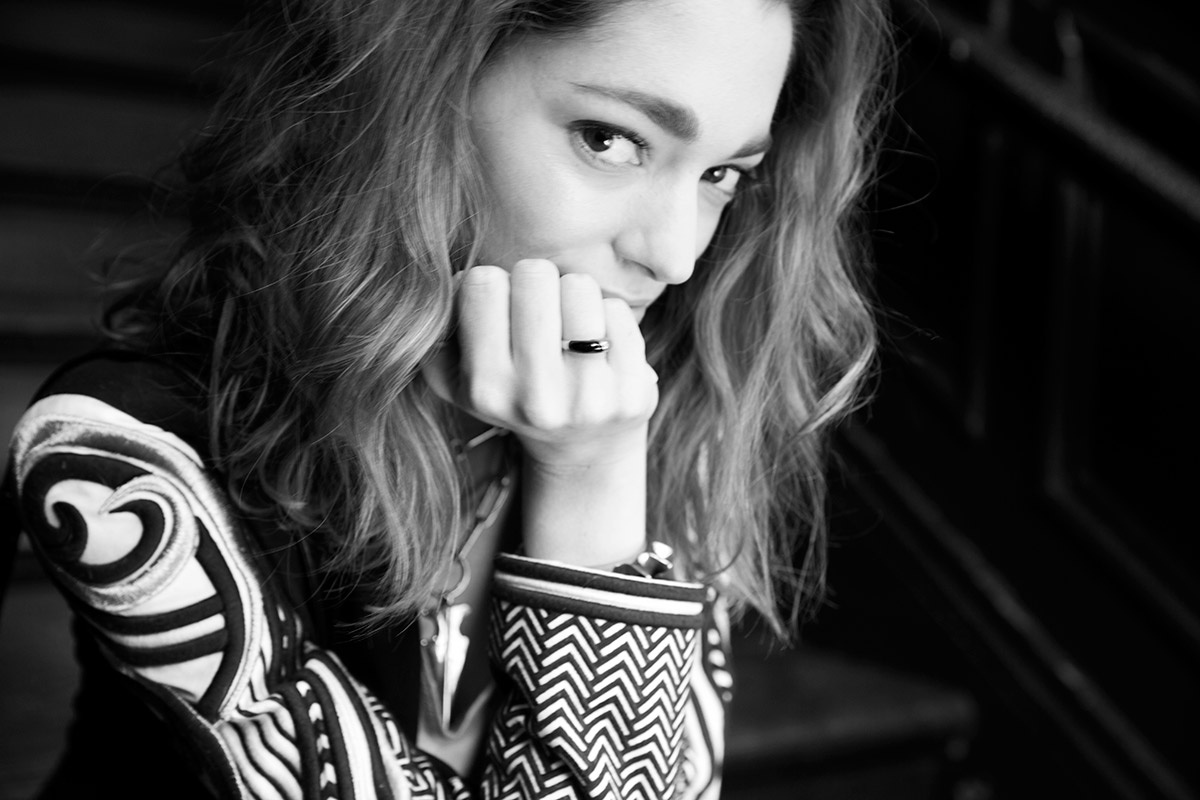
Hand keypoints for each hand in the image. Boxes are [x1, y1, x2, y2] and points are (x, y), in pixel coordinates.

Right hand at [424, 259, 658, 469]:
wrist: (582, 447)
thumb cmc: (515, 393)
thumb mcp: (457, 375)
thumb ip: (439, 329)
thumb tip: (457, 279)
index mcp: (484, 388)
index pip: (482, 282)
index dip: (496, 285)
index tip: (505, 309)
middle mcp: (535, 398)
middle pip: (533, 274)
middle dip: (538, 283)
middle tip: (543, 312)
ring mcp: (589, 398)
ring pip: (580, 287)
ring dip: (575, 296)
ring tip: (571, 327)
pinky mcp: (634, 394)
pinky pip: (618, 312)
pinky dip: (609, 318)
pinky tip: (602, 347)